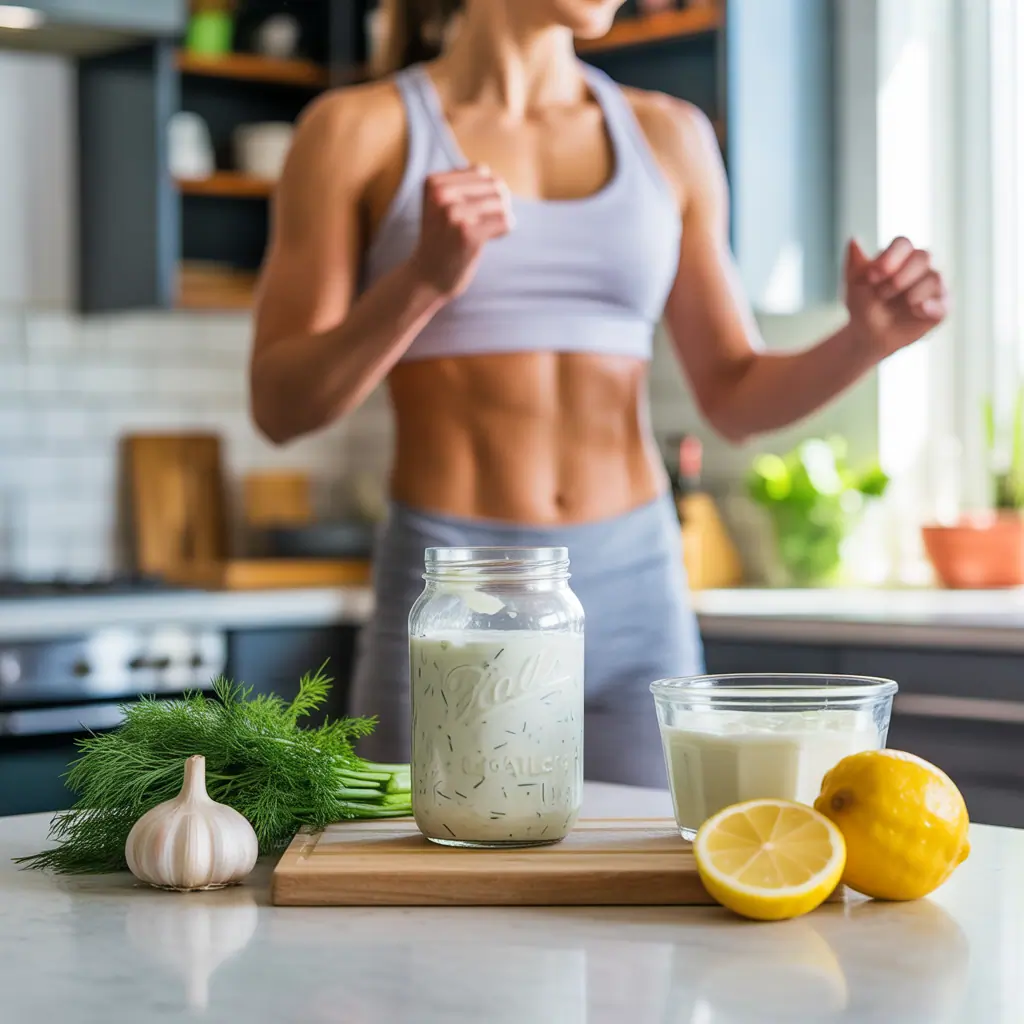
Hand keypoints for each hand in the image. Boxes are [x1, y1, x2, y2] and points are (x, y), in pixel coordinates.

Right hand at [410, 166, 513, 299]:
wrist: (427, 277)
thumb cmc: (442, 240)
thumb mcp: (443, 205)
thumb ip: (464, 185)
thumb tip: (494, 176)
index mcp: (433, 182)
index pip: (481, 171)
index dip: (487, 190)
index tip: (477, 210)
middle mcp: (441, 194)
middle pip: (495, 184)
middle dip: (500, 203)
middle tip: (491, 222)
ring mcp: (453, 213)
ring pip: (501, 202)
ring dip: (503, 217)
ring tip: (491, 230)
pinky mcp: (467, 234)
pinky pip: (505, 221)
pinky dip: (505, 230)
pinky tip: (492, 239)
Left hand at [844, 238, 948, 357]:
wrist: (868, 334)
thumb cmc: (863, 304)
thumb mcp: (854, 285)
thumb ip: (855, 263)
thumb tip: (853, 240)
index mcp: (901, 254)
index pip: (903, 243)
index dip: (890, 258)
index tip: (871, 277)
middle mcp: (921, 265)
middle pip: (924, 256)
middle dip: (901, 276)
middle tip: (881, 294)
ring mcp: (934, 285)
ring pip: (935, 278)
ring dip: (913, 292)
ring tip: (895, 306)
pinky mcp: (941, 307)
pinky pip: (943, 303)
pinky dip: (930, 306)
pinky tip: (916, 309)